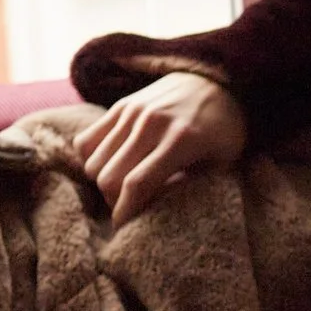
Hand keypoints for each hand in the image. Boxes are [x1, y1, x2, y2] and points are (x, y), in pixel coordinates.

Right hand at [74, 69, 246, 224]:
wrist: (215, 80)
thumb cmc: (224, 130)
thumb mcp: (221, 163)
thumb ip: (192, 187)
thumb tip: (158, 210)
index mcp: (180, 140)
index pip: (136, 184)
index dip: (124, 213)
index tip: (123, 230)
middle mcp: (150, 123)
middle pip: (108, 177)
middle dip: (113, 202)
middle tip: (128, 209)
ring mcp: (132, 112)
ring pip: (93, 162)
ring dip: (103, 183)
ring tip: (122, 189)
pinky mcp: (120, 106)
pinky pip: (86, 141)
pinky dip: (93, 161)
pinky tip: (113, 166)